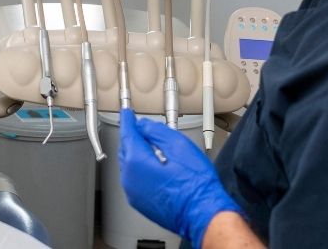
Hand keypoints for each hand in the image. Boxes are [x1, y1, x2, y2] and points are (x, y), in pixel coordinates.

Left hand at [118, 109, 241, 247]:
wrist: (202, 213)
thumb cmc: (195, 185)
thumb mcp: (179, 146)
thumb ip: (156, 131)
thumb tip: (143, 125)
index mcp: (137, 163)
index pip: (127, 134)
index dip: (128, 121)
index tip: (127, 114)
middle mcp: (130, 179)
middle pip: (125, 150)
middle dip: (132, 137)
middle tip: (140, 127)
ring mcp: (134, 193)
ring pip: (129, 166)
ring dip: (136, 153)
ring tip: (152, 146)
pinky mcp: (140, 203)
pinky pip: (134, 180)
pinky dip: (140, 169)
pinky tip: (154, 166)